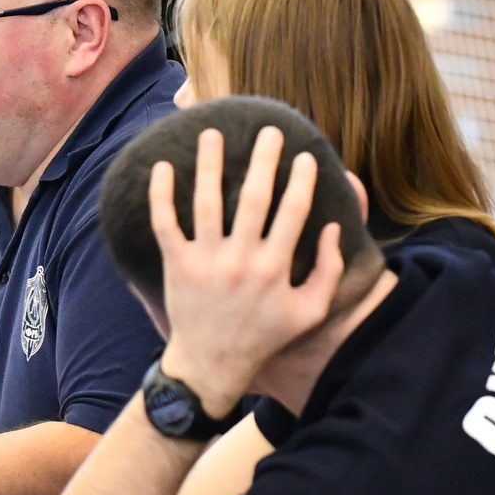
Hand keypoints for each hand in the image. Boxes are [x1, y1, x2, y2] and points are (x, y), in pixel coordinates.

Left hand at [148, 125, 344, 417]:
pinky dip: (161, 195)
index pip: (293, 212)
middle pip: (255, 199)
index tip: (305, 155)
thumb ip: (328, 272)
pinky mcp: (177, 265)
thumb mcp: (308, 312)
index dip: (301, 180)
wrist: (211, 363)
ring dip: (211, 164)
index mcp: (276, 268)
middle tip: (269, 131)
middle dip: (265, 161)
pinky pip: (165, 223)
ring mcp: (206, 261)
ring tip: (213, 133)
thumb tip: (333, 229)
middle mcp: (241, 260)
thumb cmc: (264, 336)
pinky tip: (163, 166)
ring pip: (208, 202)